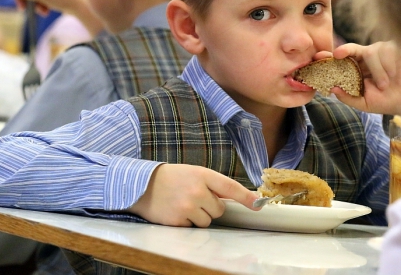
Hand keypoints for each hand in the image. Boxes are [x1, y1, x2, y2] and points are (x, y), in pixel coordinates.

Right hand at [128, 164, 258, 226]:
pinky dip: (186, 222)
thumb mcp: (194, 173)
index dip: (246, 197)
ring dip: (199, 216)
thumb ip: (213, 184)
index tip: (258, 205)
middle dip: (210, 207)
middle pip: (218, 209)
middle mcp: (196, 190)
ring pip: (207, 220)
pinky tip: (176, 211)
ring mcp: (187, 206)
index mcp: (203, 175)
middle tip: (194, 197)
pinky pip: (192, 227)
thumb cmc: (172, 178)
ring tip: (184, 204)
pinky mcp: (177, 220)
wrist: (142, 184)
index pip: (230, 187)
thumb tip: (236, 199)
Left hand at [327, 41, 400, 115]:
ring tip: (384, 84)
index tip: (319, 57)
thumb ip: (348, 97)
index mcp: (357, 69)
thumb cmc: (388, 101)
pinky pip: (386, 51)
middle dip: (344, 50)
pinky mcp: (394, 48)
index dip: (329, 58)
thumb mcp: (365, 103)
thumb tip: (332, 89)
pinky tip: (394, 74)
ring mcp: (380, 51)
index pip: (341, 61)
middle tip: (337, 54)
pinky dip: (387, 65)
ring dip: (376, 71)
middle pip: (351, 48)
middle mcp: (366, 58)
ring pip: (370, 52)